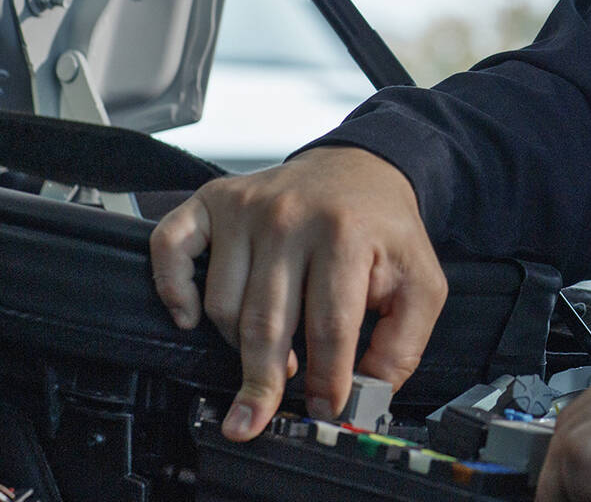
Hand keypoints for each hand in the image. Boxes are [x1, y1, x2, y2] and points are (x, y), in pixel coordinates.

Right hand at [149, 146, 447, 440]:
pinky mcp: (214, 201)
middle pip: (266, 322)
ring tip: (270, 350)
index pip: (329, 326)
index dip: (327, 379)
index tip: (325, 410)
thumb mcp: (420, 283)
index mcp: (346, 235)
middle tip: (256, 421)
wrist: (359, 169)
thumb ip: (401, 345)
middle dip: (264, 383)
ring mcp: (246, 207)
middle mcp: (290, 216)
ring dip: (239, 343)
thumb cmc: (382, 230)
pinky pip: (170, 249)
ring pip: (222, 304)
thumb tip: (368, 396)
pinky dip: (173, 289)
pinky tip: (192, 318)